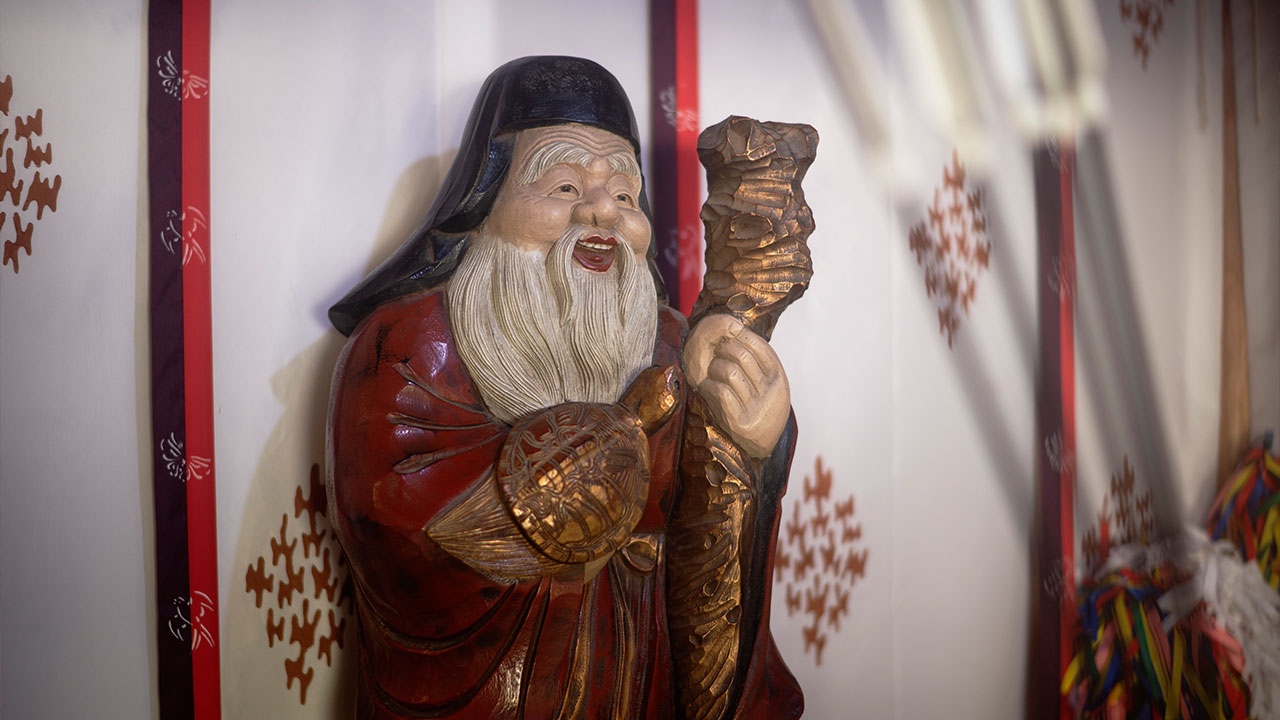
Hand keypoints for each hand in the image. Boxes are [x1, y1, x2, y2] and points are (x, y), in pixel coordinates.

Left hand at [682, 314, 789, 457]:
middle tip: (717, 353)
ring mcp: (755, 408)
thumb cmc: (761, 406)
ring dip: (715, 368)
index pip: (758, 346)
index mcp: (778, 378)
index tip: (728, 334)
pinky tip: (706, 387)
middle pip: (741, 355)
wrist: (763, 446)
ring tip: (712, 373)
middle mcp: (770, 392)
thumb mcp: (769, 383)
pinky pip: (720, 392)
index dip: (740, 336)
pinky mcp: (739, 423)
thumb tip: (735, 328)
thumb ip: (758, 361)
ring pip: (729, 372)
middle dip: (724, 349)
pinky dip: (709, 386)